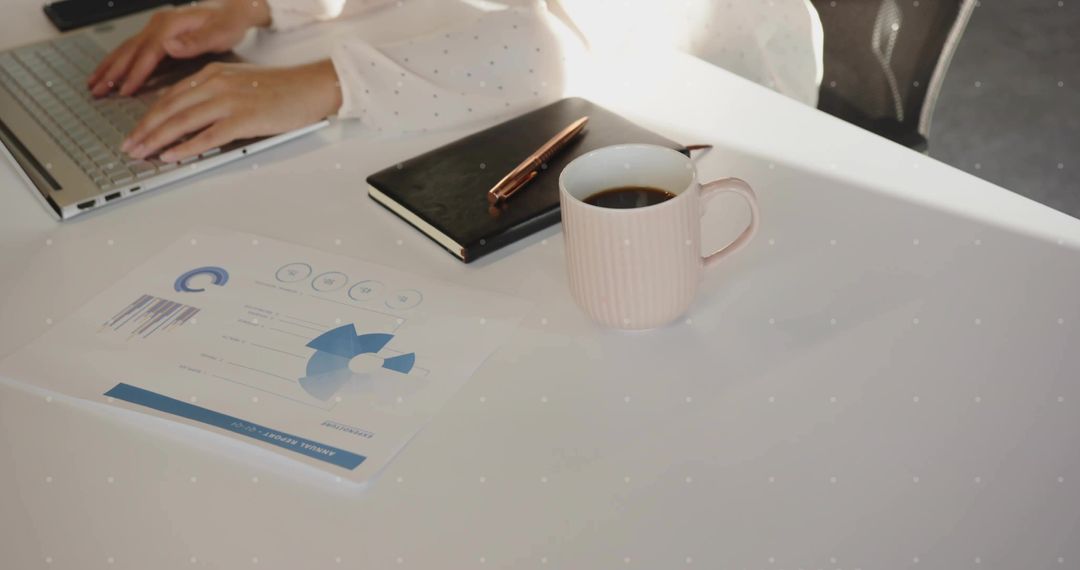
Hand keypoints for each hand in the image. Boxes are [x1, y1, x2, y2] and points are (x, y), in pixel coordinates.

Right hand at [87, 0, 270, 96]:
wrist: (234, 7)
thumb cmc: (229, 21)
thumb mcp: (219, 32)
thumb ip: (195, 41)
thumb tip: (170, 46)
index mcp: (171, 25)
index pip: (148, 52)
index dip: (135, 73)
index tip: (124, 90)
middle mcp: (160, 24)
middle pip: (130, 50)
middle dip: (112, 72)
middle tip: (97, 90)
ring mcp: (156, 27)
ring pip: (126, 48)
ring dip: (109, 66)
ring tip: (94, 84)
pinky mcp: (158, 33)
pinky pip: (133, 48)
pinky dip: (118, 60)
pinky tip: (109, 71)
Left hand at [122, 61, 341, 161]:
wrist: (311, 87)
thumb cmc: (282, 90)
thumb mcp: (240, 84)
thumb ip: (214, 95)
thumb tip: (192, 117)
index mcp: (213, 74)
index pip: (170, 96)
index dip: (148, 116)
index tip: (136, 131)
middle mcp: (216, 84)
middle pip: (170, 109)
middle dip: (145, 130)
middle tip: (129, 147)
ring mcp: (229, 101)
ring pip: (182, 122)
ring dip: (158, 140)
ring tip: (142, 154)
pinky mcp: (243, 119)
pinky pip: (207, 136)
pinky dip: (186, 147)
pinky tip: (172, 156)